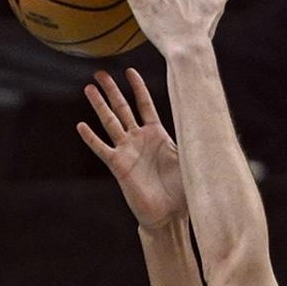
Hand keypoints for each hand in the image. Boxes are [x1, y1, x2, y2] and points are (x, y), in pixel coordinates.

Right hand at [77, 68, 185, 229]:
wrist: (170, 215)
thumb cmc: (183, 190)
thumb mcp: (190, 159)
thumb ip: (191, 138)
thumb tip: (205, 118)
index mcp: (157, 134)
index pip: (145, 105)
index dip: (138, 88)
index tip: (129, 70)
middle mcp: (139, 139)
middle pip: (122, 108)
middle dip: (112, 90)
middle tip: (100, 73)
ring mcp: (127, 151)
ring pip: (110, 122)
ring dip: (99, 106)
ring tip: (89, 89)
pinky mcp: (118, 166)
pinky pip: (102, 148)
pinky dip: (91, 138)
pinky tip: (81, 126)